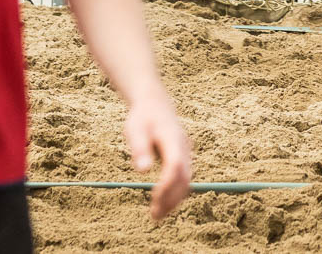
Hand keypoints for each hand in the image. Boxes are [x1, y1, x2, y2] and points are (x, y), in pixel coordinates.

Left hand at [123, 94, 191, 219]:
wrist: (155, 104)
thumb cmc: (143, 118)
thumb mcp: (135, 129)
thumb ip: (139, 149)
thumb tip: (143, 171)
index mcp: (172, 139)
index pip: (175, 166)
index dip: (167, 185)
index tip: (154, 200)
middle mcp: (184, 147)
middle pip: (184, 177)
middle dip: (171, 199)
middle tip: (155, 217)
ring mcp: (186, 152)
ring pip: (186, 180)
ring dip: (174, 199)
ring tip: (157, 216)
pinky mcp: (183, 157)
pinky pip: (184, 178)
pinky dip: (176, 193)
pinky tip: (163, 203)